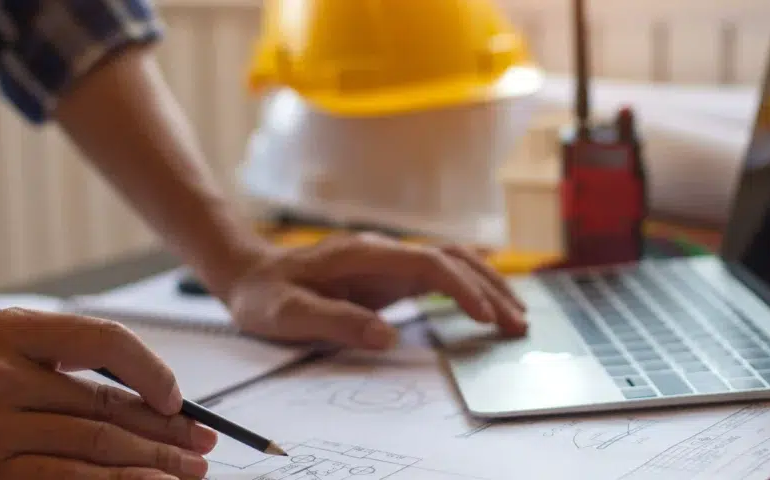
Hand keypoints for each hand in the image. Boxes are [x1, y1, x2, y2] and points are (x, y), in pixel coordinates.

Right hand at [0, 308, 217, 478]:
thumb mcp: (15, 335)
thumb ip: (77, 352)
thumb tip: (159, 394)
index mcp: (14, 333)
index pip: (103, 344)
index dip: (152, 372)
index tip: (178, 399)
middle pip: (103, 412)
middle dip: (164, 434)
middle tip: (204, 446)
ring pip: (87, 455)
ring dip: (146, 468)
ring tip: (185, 474)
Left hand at [216, 232, 527, 348]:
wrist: (251, 274)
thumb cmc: (266, 295)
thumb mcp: (288, 314)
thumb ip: (335, 321)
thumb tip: (386, 335)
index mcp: (361, 253)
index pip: (426, 262)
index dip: (460, 287)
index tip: (483, 316)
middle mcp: (382, 250)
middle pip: (451, 259)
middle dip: (489, 289)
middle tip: (518, 324)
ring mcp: (389, 260)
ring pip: (452, 263)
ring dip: (487, 286)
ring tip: (517, 317)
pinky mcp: (391, 274)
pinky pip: (440, 276)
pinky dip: (470, 288)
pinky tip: (490, 306)